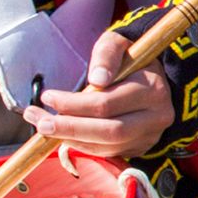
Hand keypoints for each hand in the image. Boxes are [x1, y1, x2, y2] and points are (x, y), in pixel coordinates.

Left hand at [32, 28, 180, 158]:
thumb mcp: (117, 44)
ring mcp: (150, 136)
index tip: (48, 97)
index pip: (108, 103)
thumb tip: (97, 79)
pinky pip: (108, 153)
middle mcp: (156, 116)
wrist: (151, 76)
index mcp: (152, 89)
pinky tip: (63, 135)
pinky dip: (82, 146)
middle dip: (70, 128)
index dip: (74, 104)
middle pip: (109, 131)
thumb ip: (106, 55)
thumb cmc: (127, 58)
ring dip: (71, 139)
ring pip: (107, 146)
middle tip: (41, 123)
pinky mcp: (140, 147)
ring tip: (44, 127)